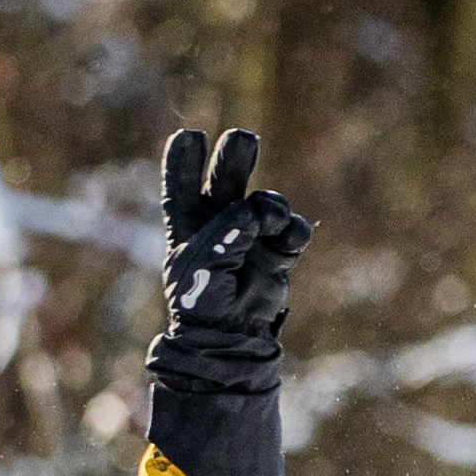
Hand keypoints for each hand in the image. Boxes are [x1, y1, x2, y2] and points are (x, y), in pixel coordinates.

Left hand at [151, 125, 313, 387]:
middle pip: (226, 175)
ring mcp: (252, 234)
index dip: (184, 161)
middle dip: (235, 155)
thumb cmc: (204, 302)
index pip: (182, 184)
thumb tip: (256, 208)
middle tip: (242, 139)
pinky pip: (293, 228)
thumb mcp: (203, 264)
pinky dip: (292, 231)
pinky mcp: (278, 249)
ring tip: (268, 221)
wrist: (230, 338)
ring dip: (270, 206)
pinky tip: (285, 241)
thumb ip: (226, 231)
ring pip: (266, 200)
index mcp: (187, 224)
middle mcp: (219, 222)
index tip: (188, 137)